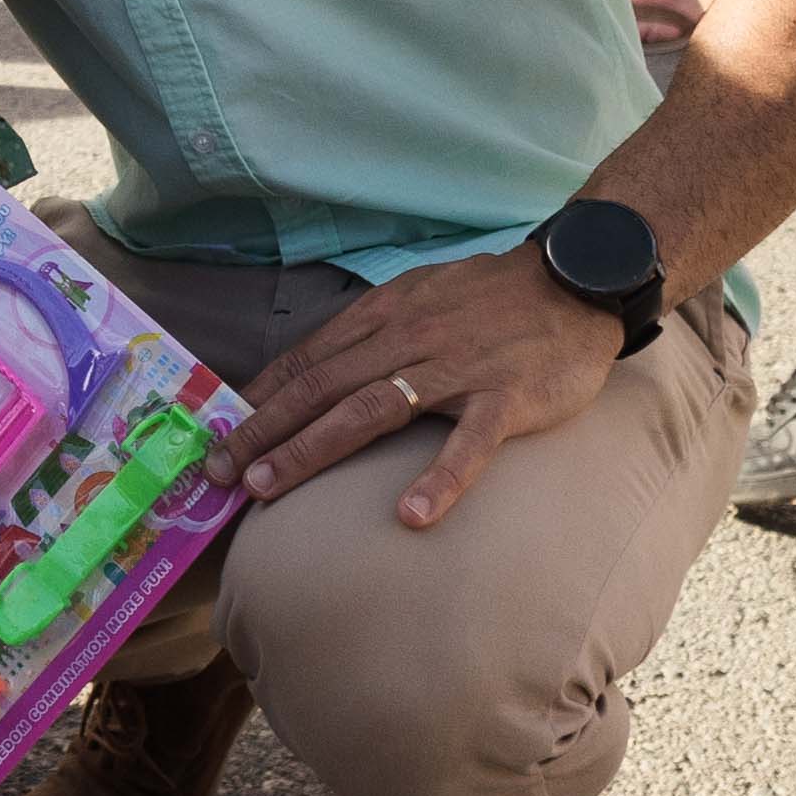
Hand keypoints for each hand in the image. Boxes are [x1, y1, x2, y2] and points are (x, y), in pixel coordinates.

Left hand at [210, 245, 631, 528]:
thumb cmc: (492, 298)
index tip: (218, 436)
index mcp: (384, 316)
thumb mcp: (420, 297)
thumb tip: (314, 370)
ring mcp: (456, 369)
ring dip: (311, 451)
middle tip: (218, 474)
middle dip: (262, 432)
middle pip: (320, 388)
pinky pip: (469, 444)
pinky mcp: (506, 398)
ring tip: (268, 490)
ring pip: (370, 411)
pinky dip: (438, 479)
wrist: (577, 279)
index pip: (306, 360)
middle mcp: (408, 339)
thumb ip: (371, 333)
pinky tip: (409, 516)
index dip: (258, 401)